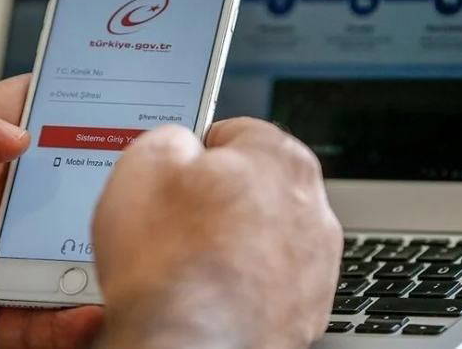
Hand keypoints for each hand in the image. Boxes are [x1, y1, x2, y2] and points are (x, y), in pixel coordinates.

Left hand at [0, 76, 102, 347]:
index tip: (118, 105)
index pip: (36, 127)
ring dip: (96, 257)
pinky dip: (70, 322)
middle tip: (138, 184)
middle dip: (105, 187)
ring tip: (122, 254)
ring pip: (65, 258)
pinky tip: (87, 310)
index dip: (76, 112)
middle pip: (67, 196)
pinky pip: (42, 322)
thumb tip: (19, 136)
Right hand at [92, 118, 341, 348]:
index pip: (237, 133)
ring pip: (266, 234)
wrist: (190, 347)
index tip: (180, 173)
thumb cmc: (168, 260)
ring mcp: (316, 261)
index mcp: (279, 157)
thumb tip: (182, 144)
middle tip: (178, 221)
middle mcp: (311, 205)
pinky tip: (214, 292)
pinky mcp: (308, 307)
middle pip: (256, 185)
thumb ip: (172, 136)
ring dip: (236, 241)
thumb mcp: (145, 163)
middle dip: (220, 197)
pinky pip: (272, 280)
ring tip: (193, 263)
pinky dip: (248, 283)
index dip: (197, 153)